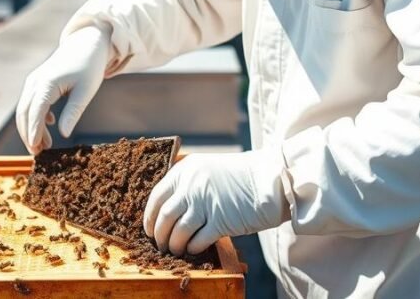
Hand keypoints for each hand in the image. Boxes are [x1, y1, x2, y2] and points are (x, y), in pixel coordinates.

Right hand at [16, 25, 110, 153]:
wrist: (86, 43)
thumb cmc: (89, 66)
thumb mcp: (85, 91)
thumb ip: (73, 112)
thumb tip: (62, 134)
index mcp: (47, 83)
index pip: (35, 112)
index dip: (34, 132)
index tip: (36, 150)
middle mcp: (35, 81)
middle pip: (24, 112)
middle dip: (29, 134)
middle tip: (38, 154)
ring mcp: (34, 80)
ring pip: (25, 108)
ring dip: (32, 127)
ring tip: (45, 145)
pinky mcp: (37, 81)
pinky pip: (31, 102)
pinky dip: (36, 117)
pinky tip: (50, 126)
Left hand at [144, 148, 289, 255]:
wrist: (270, 178)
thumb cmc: (240, 176)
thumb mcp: (208, 169)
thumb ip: (188, 183)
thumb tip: (168, 209)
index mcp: (186, 170)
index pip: (157, 196)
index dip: (150, 216)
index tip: (149, 228)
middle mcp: (192, 185)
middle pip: (165, 217)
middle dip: (159, 235)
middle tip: (161, 244)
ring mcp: (206, 203)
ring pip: (178, 231)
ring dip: (174, 244)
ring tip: (177, 249)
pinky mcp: (221, 221)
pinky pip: (198, 240)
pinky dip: (193, 247)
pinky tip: (194, 248)